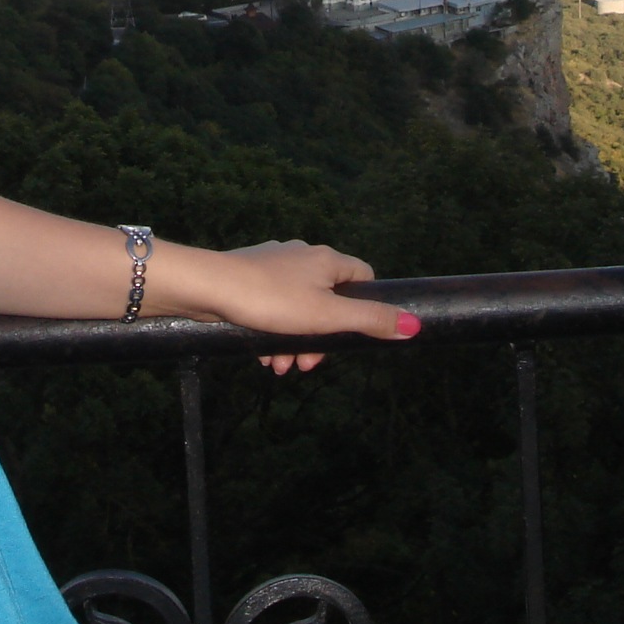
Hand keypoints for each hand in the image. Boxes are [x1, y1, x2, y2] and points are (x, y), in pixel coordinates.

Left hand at [177, 238, 417, 375]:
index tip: (349, 337)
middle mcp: (303, 256)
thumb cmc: (271, 300)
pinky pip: (273, 308)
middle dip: (321, 338)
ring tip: (280, 367)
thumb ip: (369, 321)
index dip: (364, 308)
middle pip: (328, 300)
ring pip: (298, 308)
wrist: (208, 287)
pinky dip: (273, 333)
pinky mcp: (250, 276)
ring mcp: (274, 264)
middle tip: (306, 365)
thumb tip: (414, 325)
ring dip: (295, 342)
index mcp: (327, 259)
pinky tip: (262, 355)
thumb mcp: (326, 317)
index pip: (363, 277)